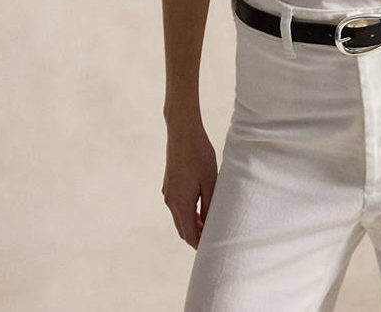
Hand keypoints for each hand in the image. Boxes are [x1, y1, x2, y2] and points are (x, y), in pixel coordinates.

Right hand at [162, 120, 217, 248]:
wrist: (183, 132)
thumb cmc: (200, 155)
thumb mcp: (210, 182)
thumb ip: (209, 206)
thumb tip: (210, 224)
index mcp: (181, 203)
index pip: (189, 234)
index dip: (200, 244)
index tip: (212, 248)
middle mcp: (170, 201)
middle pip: (182, 229)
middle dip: (196, 236)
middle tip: (212, 239)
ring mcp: (167, 192)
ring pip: (179, 218)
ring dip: (192, 224)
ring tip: (209, 223)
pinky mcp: (168, 184)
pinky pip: (177, 206)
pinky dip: (187, 213)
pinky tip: (200, 207)